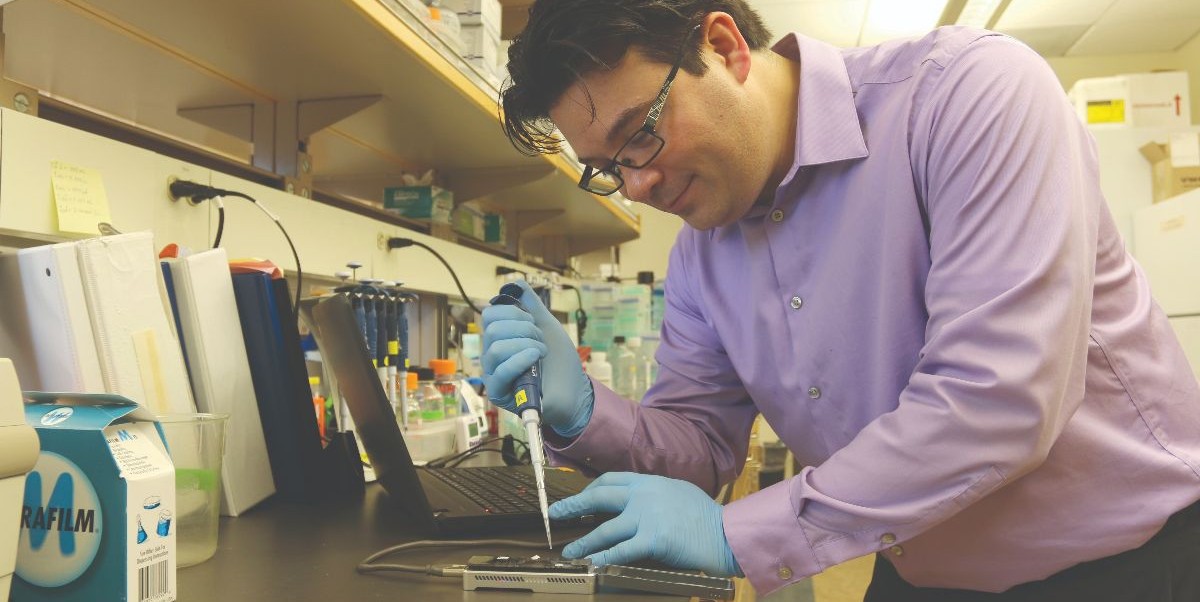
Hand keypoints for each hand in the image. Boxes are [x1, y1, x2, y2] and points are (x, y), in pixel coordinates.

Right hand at [481, 280, 593, 436]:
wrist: (574, 391)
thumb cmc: (560, 362)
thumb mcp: (548, 326)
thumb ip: (532, 305)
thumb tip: (516, 283)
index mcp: (501, 337)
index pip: (490, 315)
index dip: (514, 313)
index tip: (534, 324)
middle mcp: (492, 354)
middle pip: (492, 328)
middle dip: (524, 330)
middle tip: (540, 342)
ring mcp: (494, 373)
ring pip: (496, 348)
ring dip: (526, 346)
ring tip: (541, 355)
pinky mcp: (499, 392)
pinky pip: (500, 371)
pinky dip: (520, 360)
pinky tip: (535, 359)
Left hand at [550, 472, 741, 576]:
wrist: (726, 533)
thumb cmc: (705, 516)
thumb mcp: (677, 491)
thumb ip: (654, 493)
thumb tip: (635, 500)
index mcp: (649, 481)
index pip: (610, 479)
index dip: (589, 489)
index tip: (578, 498)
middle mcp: (644, 495)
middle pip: (599, 498)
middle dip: (573, 506)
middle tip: (555, 513)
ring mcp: (647, 517)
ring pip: (605, 529)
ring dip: (583, 543)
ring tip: (569, 552)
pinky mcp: (653, 540)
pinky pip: (622, 551)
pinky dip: (604, 558)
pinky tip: (592, 564)